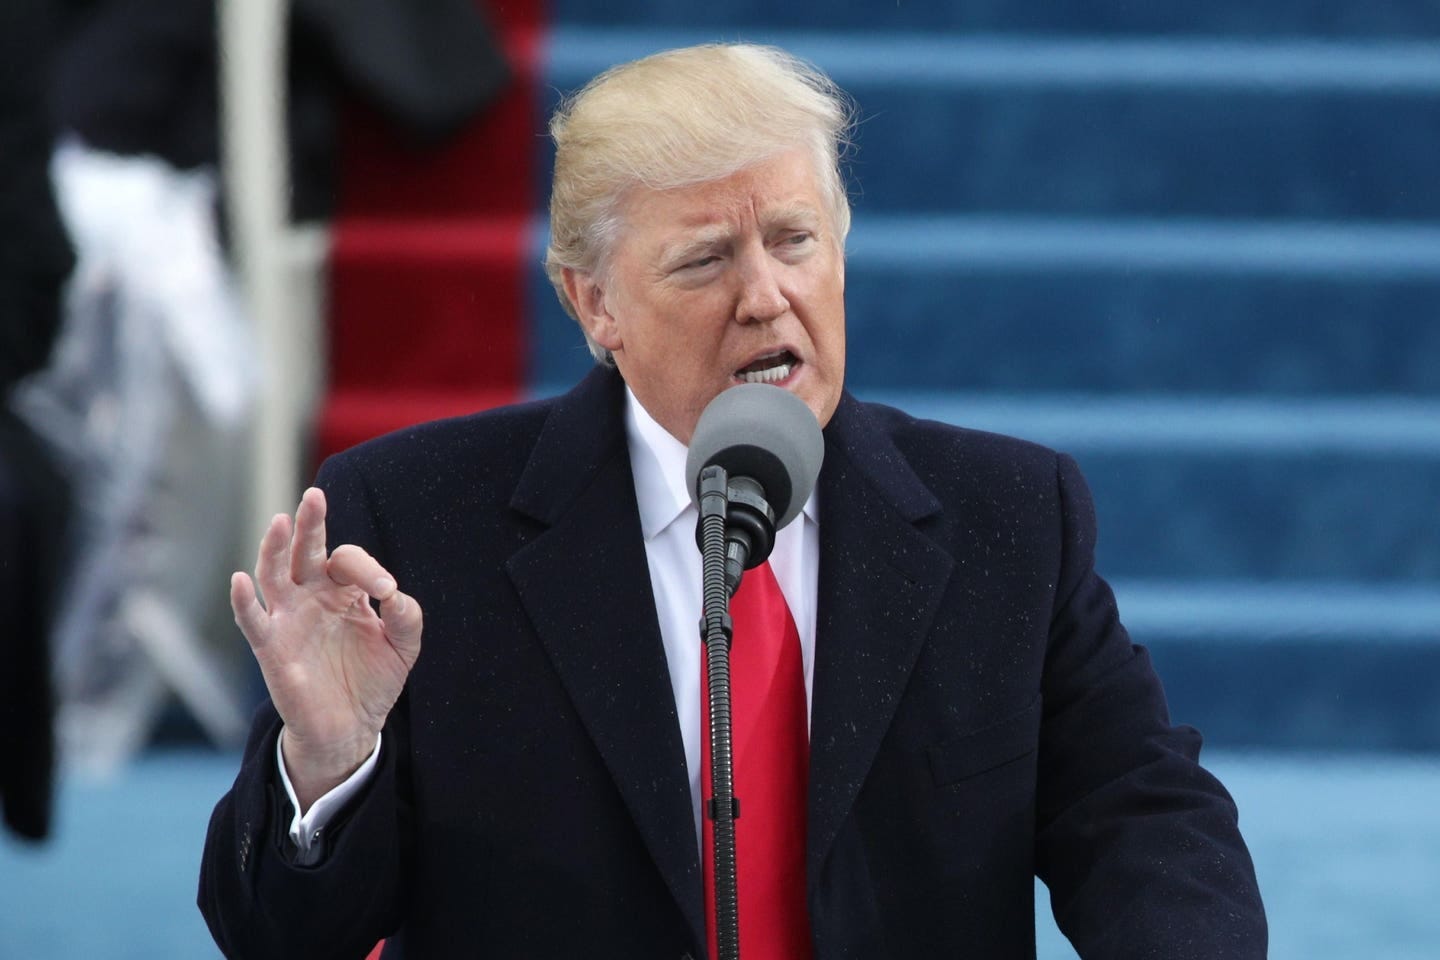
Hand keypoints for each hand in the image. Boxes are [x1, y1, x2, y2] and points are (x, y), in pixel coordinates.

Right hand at [230, 487, 421, 810]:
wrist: (351, 728)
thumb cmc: (373, 680)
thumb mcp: (403, 646)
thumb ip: (406, 616)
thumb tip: (395, 592)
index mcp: (343, 591)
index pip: (348, 561)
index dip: (369, 569)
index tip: (388, 590)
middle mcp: (312, 597)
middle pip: (305, 552)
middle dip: (309, 524)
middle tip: (314, 497)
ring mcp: (288, 619)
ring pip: (274, 575)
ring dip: (273, 549)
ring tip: (279, 522)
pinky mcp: (271, 647)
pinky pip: (253, 620)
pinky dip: (243, 601)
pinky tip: (241, 579)